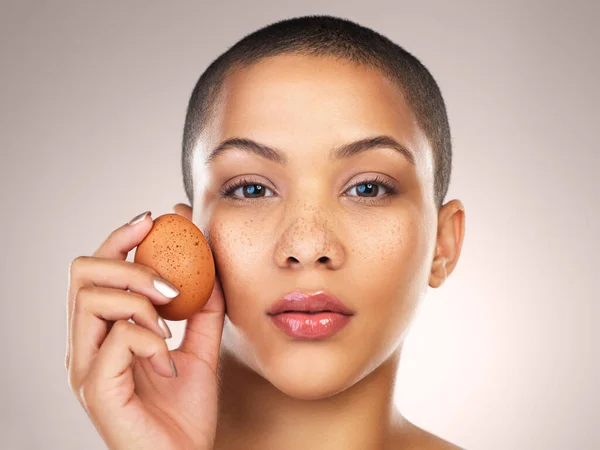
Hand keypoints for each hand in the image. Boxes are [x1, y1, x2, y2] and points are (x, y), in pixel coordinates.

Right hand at [65, 205, 224, 449]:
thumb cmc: (185, 413)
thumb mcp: (201, 350)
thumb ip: (203, 310)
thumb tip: (209, 265)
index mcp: (103, 332)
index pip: (96, 269)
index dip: (121, 237)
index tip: (155, 220)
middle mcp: (85, 345)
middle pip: (82, 272)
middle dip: (130, 262)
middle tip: (170, 283)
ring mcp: (85, 368)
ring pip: (92, 298)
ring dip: (140, 298)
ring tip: (171, 323)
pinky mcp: (96, 390)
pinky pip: (118, 338)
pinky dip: (152, 339)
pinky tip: (170, 363)